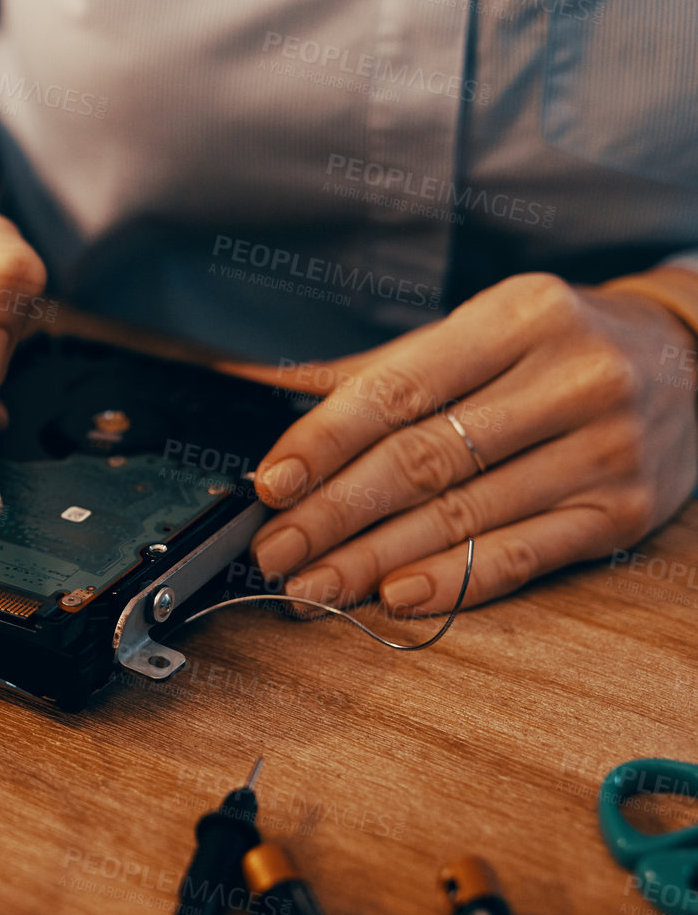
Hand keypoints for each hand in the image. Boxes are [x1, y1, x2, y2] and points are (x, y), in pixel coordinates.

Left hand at [245, 271, 697, 614]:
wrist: (696, 361)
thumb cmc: (557, 345)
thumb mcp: (481, 328)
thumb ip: (379, 367)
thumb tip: (260, 387)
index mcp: (518, 317)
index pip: (399, 389)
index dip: (325, 441)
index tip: (269, 484)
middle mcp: (570, 380)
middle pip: (424, 460)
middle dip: (334, 514)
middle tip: (274, 553)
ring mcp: (606, 450)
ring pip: (464, 516)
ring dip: (373, 561)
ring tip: (312, 587)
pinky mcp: (626, 511)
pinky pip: (524, 554)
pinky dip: (453, 581)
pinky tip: (394, 597)